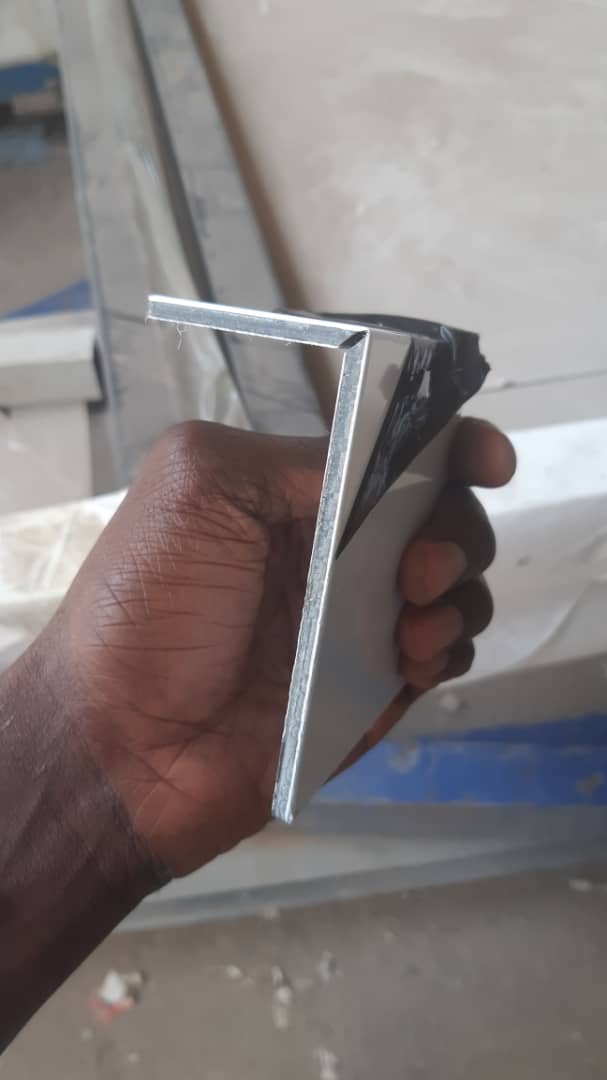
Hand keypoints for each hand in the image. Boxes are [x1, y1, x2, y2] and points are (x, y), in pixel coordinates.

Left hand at [43, 419, 513, 874]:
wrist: (124, 744)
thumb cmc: (144, 607)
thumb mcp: (200, 486)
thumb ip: (297, 459)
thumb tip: (387, 467)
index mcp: (293, 495)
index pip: (392, 455)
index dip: (450, 448)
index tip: (487, 461)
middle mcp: (332, 551)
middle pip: (439, 518)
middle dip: (455, 528)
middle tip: (420, 566)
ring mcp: (355, 622)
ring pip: (455, 588)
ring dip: (458, 595)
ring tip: (411, 621)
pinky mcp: (371, 689)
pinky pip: (444, 657)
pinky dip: (446, 650)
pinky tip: (408, 660)